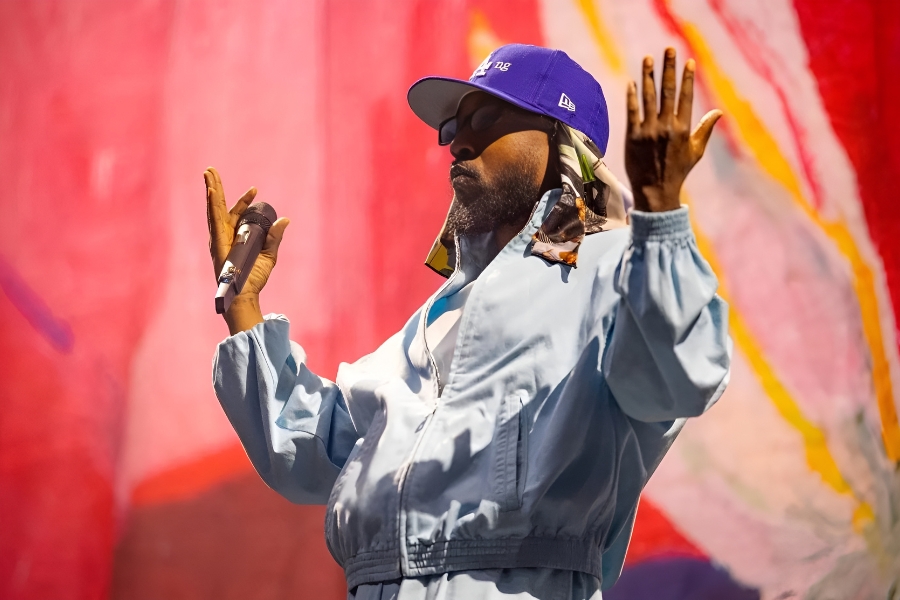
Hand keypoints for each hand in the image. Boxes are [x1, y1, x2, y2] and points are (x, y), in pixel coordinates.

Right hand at [205, 167, 288, 332]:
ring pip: (213, 210)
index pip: (237, 213)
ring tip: (208, 173)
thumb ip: (275, 236)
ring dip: (211, 190)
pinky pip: (214, 222)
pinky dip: (212, 206)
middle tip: (211, 169)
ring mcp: (218, 238)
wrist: (246, 295)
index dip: (244, 200)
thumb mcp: (269, 254)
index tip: (255, 190)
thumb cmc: (255, 277)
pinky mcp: (216, 243)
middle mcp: (223, 235)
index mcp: (235, 236)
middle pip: (219, 207)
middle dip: (216, 187)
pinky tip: (211, 192)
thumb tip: (285, 219)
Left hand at [625, 47, 721, 211]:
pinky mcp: (633, 137)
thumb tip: (719, 113)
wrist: (655, 191)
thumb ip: (705, 129)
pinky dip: (632, 97)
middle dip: (668, 69)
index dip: (686, 78)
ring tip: (648, 59)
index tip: (688, 62)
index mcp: (683, 129)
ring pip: (648, 98)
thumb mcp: (695, 151)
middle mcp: (666, 127)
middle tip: (668, 50)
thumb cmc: (677, 171)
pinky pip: (632, 112)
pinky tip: (632, 83)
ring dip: (648, 76)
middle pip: (667, 92)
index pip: (685, 97)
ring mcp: (648, 131)